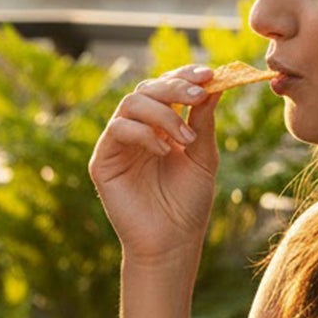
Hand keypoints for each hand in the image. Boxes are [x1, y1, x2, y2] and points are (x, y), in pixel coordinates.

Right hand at [89, 65, 221, 261]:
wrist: (172, 243)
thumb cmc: (188, 204)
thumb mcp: (203, 157)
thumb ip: (203, 121)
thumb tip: (214, 84)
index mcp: (160, 126)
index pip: (166, 88)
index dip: (184, 76)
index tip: (209, 75)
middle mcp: (136, 130)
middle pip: (147, 89)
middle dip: (174, 87)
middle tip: (199, 95)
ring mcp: (118, 144)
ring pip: (130, 103)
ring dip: (162, 113)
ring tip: (185, 138)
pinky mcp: (103, 160)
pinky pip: (117, 129)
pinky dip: (143, 133)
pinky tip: (164, 150)